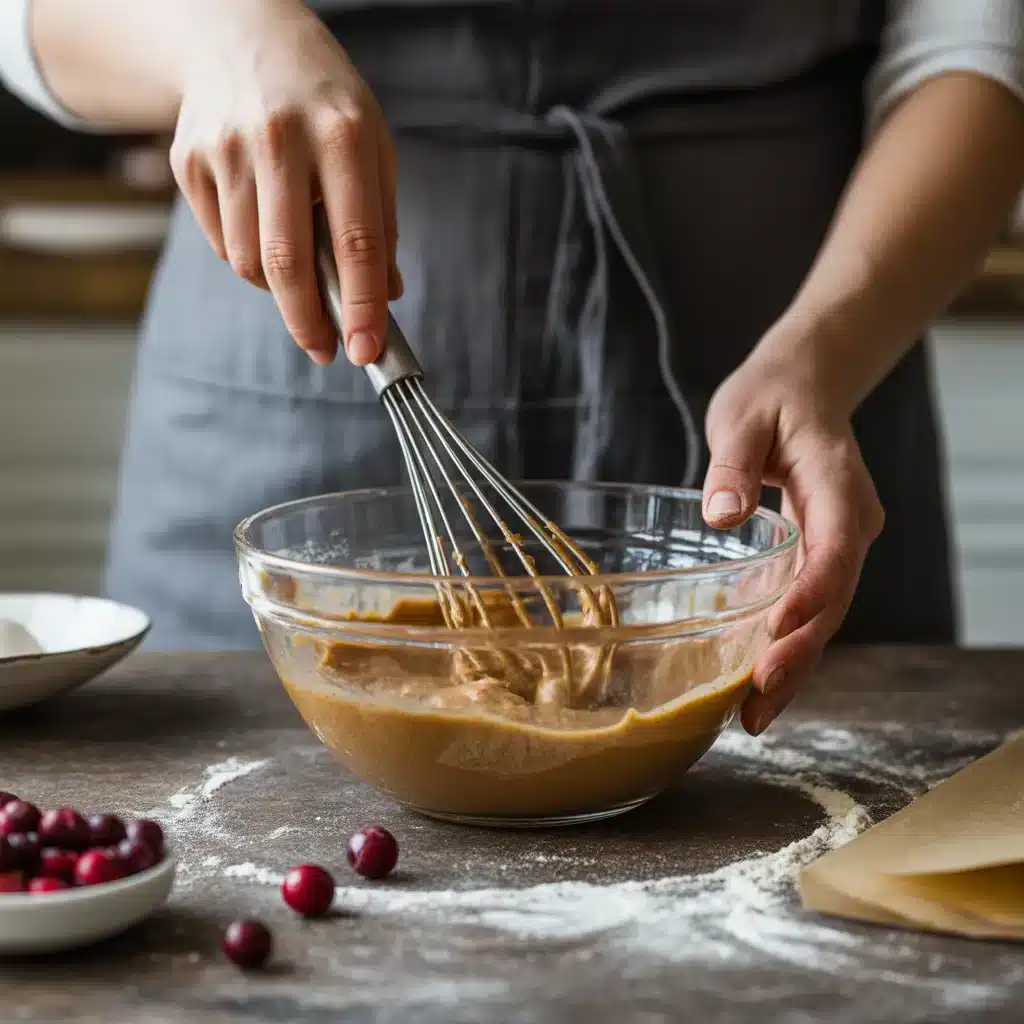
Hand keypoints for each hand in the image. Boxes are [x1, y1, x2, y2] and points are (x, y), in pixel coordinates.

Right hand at [169, 0, 399, 365]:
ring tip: (300, 272)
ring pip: (250, 261)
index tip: (366, 351)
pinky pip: (221, 243)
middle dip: (309, 322)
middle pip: (288, 263)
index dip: (362, 306)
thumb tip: (385, 295)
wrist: (238, 32)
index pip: (355, 241)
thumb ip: (381, 223)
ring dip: (279, 289)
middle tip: (325, 349)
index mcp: (341, 134)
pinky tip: (265, 231)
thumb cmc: (322, 100)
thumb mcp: (371, 145)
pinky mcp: (187, 159)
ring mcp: (226, 148)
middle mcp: (279, 139)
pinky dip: (248, 258)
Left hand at [701, 334, 884, 736]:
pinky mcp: (818, 555)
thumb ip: (733, 463)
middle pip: (833, 598)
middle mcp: (849, 523)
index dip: (812, 593)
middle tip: (759, 702)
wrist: (802, 387)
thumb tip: (722, 516)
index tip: (779, 630)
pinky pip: (808, 608)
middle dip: (798, 653)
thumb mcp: (742, 416)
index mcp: (838, 486)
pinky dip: (786, 646)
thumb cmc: (771, 397)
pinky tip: (755, 686)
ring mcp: (838, 543)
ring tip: (755, 717)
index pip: (834, 547)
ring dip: (792, 665)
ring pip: (824, 614)